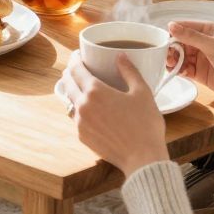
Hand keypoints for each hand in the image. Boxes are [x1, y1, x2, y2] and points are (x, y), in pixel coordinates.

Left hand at [57, 51, 168, 175]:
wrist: (143, 158)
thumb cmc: (145, 125)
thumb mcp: (142, 92)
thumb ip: (129, 71)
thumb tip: (121, 56)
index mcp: (95, 91)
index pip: (76, 69)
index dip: (75, 60)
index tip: (78, 55)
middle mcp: (83, 106)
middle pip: (68, 83)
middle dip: (70, 73)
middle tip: (78, 68)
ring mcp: (80, 123)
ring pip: (70, 101)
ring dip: (73, 91)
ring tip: (83, 87)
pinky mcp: (82, 137)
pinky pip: (76, 118)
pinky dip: (80, 109)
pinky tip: (90, 109)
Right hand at [167, 21, 213, 102]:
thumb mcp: (213, 46)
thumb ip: (191, 36)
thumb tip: (171, 25)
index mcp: (208, 30)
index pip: (184, 27)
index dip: (171, 34)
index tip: (160, 42)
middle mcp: (204, 43)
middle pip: (180, 43)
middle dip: (171, 49)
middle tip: (166, 57)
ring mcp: (202, 59)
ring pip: (181, 57)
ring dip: (173, 61)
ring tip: (170, 66)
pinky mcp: (202, 74)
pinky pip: (185, 70)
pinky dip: (179, 71)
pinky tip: (177, 73)